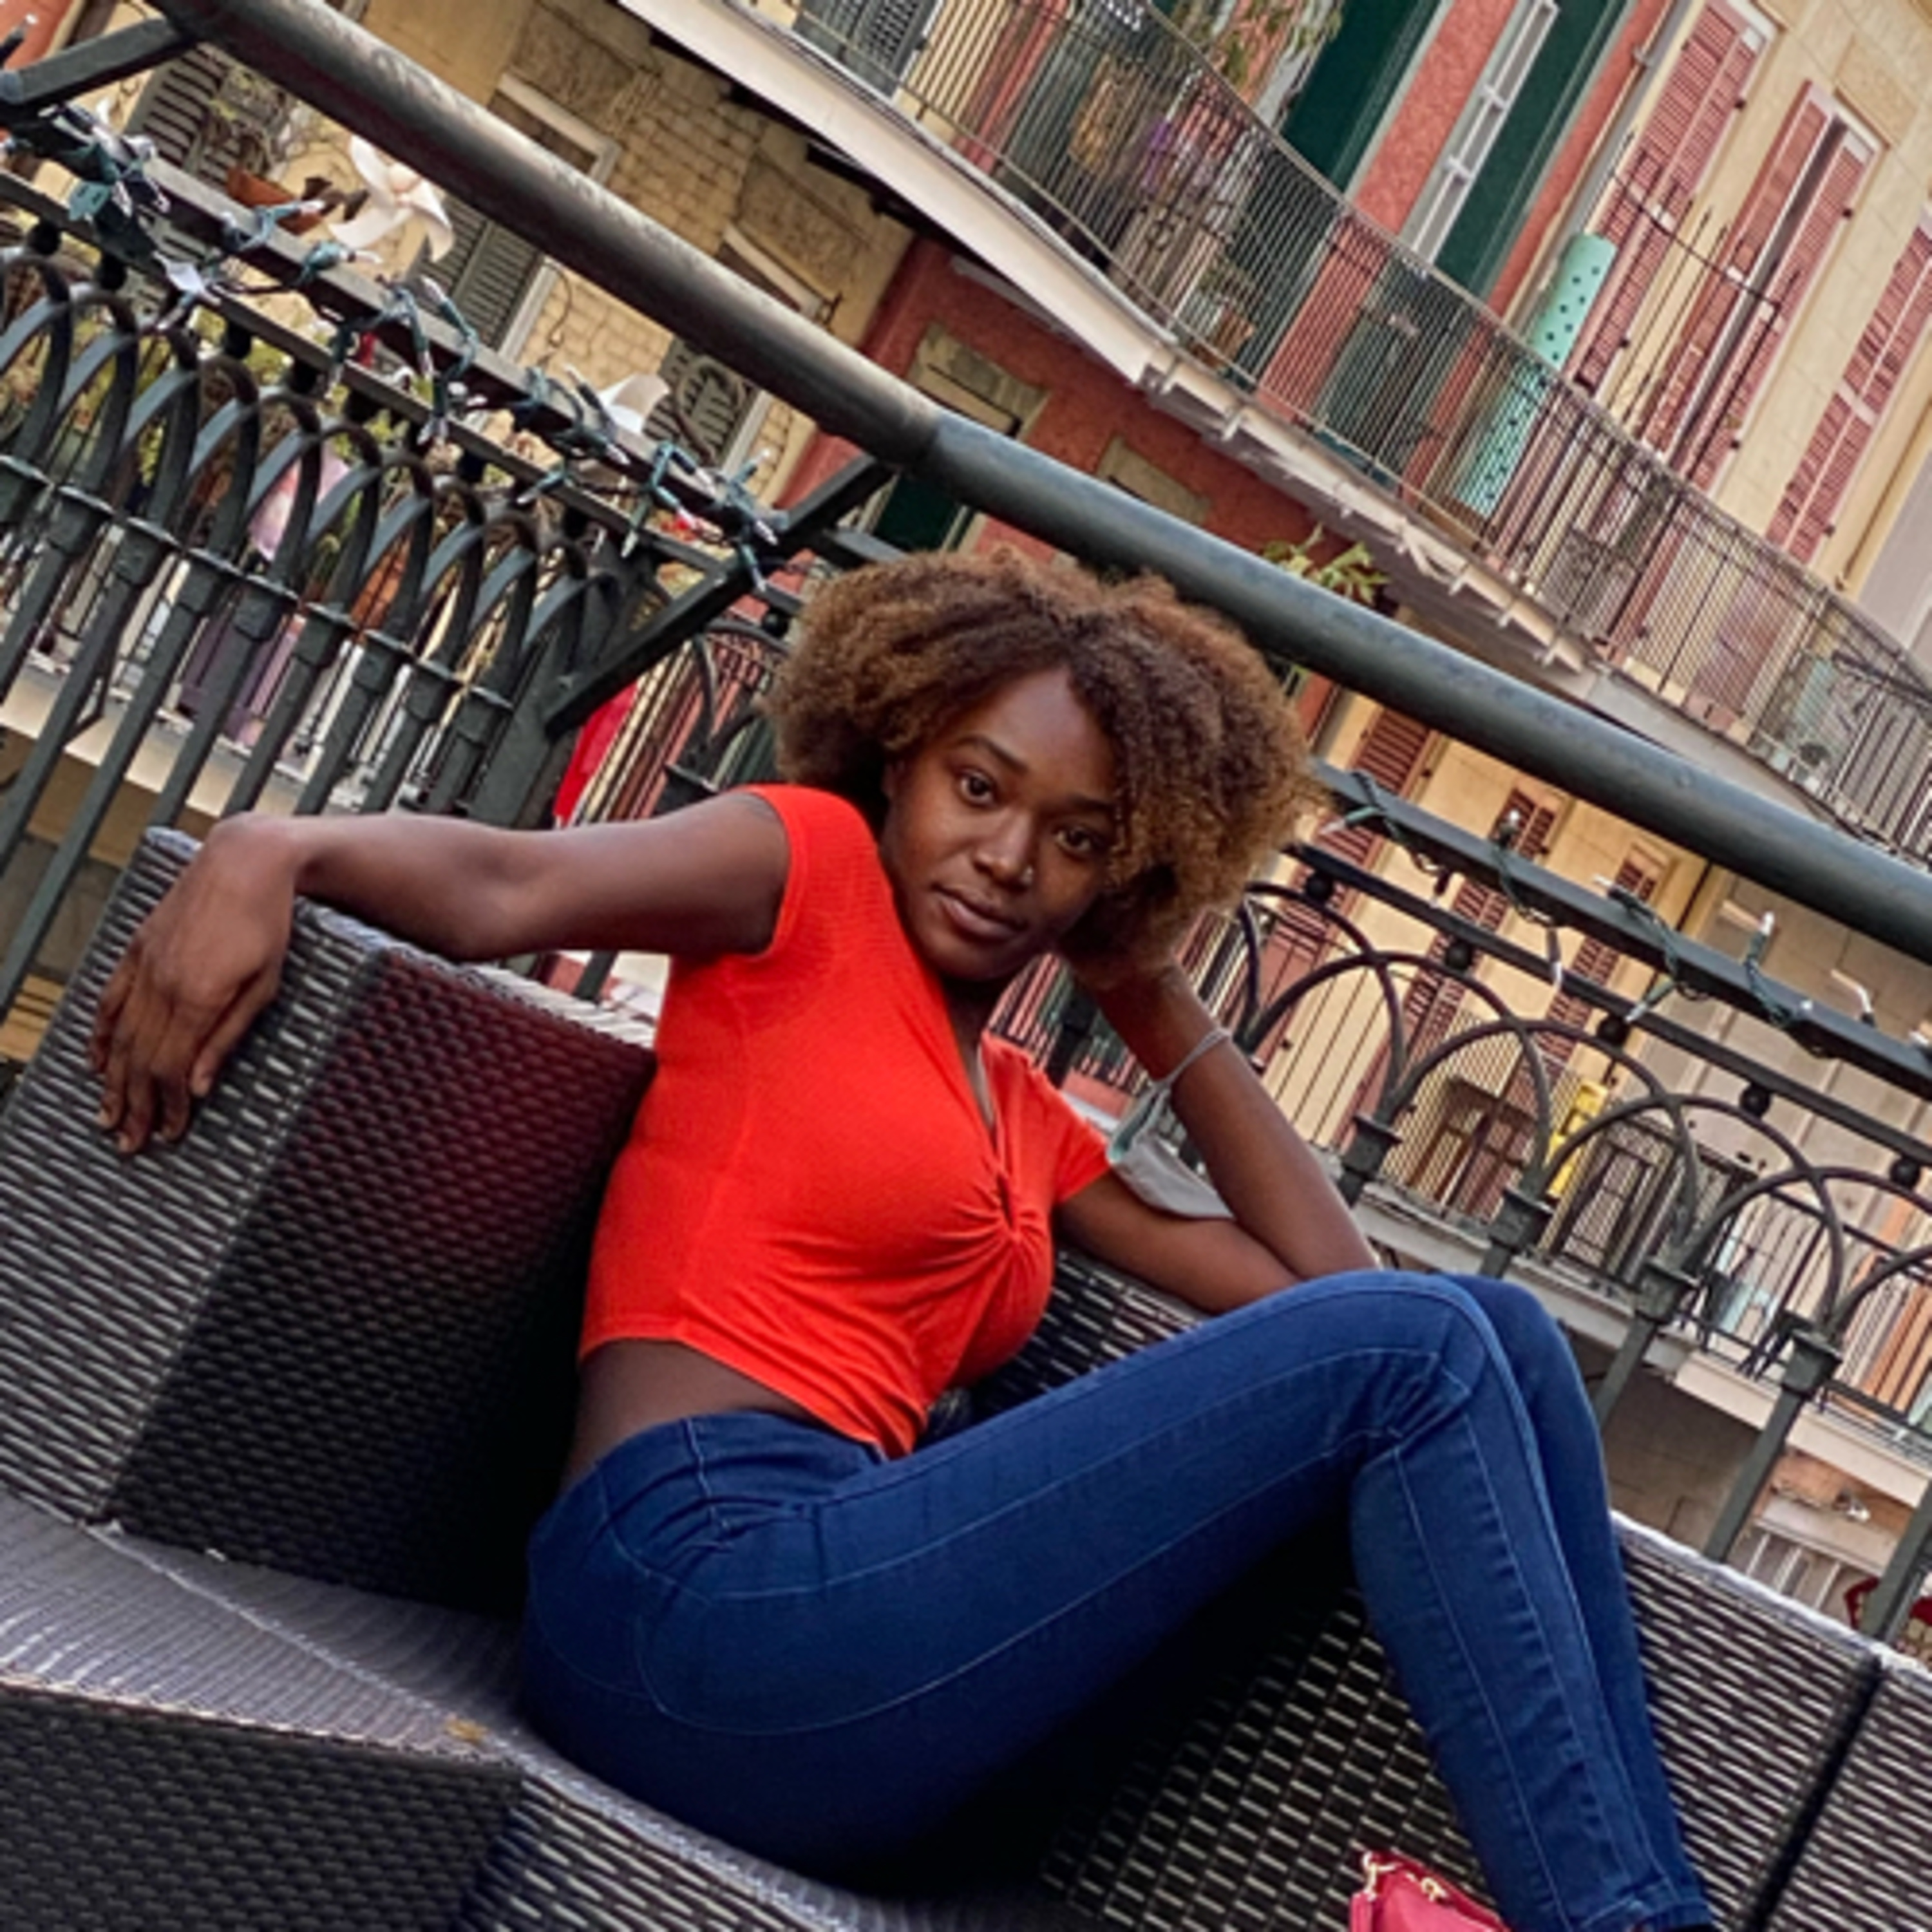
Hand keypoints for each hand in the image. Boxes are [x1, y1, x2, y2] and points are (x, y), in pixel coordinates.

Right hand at [88, 818, 298, 1153]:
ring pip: (120, 1037)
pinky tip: (96, 1063)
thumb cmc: (269, 924)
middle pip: (140, 1060)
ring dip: (113, 1082)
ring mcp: (144, 965)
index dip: (166, 1106)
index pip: (171, 1068)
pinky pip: (110, 1000)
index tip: (168, 1133)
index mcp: (197, 997)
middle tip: (129, 1144)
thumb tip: (197, 1087)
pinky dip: (100, 1035)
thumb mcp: (265, 986)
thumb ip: (227, 1037)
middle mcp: (162, 984)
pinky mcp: (137, 948)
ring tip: (107, 1118)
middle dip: (134, 1106)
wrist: (244, 862)